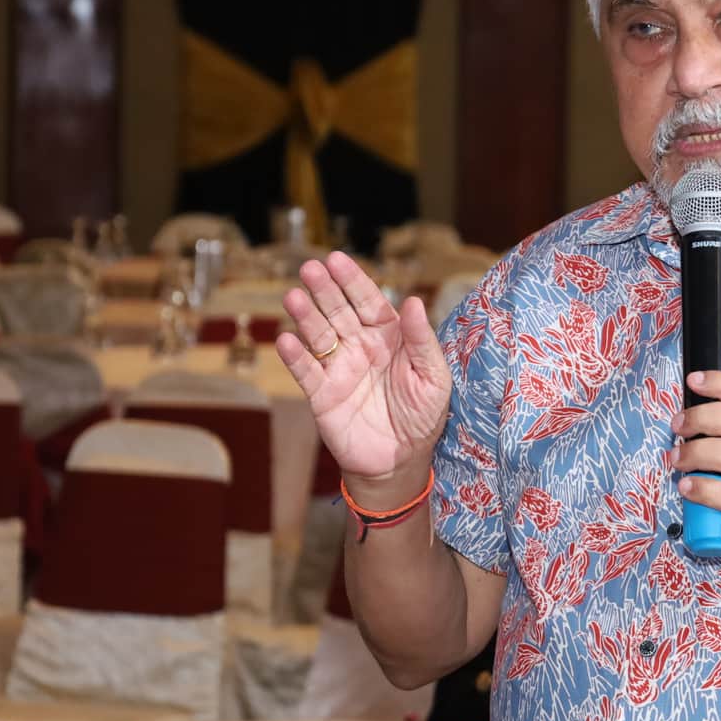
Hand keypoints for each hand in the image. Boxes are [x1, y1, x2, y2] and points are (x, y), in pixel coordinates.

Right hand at [279, 253, 451, 499]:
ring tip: (293, 297)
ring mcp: (338, 368)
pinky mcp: (321, 394)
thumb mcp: (433, 376)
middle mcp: (359, 346)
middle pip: (338, 311)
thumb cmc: (422, 415)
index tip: (337, 259)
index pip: (368, 301)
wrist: (401, 461)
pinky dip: (295, 356)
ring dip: (305, 316)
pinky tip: (287, 340)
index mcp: (388, 337)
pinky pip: (306, 372)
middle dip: (325, 289)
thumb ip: (421, 340)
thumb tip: (414, 302)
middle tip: (310, 268)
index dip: (353, 280)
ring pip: (318, 335)